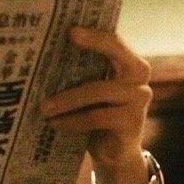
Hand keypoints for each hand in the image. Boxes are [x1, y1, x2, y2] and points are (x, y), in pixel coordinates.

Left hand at [40, 27, 151, 183]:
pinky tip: (55, 123)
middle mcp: (140, 76)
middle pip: (114, 54)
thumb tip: (47, 56)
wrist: (115, 152)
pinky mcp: (131, 122)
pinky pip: (96, 117)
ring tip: (43, 107)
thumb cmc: (99, 113)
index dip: (94, 35)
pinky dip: (72, 120)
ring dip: (66, 99)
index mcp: (130, 62)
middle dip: (89, 47)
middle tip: (55, 51)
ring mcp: (139, 98)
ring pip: (98, 90)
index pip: (114, 41)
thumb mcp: (93, 89)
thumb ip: (85, 72)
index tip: (71, 31)